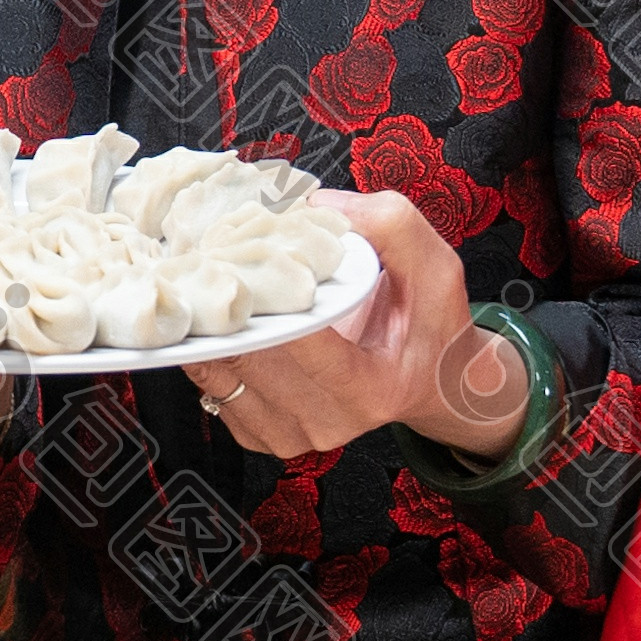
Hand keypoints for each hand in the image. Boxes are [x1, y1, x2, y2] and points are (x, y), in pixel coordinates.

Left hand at [194, 190, 517, 462]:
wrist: (433, 380)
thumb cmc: (432, 324)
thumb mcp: (434, 267)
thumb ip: (388, 226)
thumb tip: (316, 204)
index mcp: (369, 389)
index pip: (302, 344)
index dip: (266, 297)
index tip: (243, 253)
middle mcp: (328, 421)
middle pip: (249, 359)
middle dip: (226, 306)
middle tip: (212, 257)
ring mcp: (292, 435)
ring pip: (221, 376)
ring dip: (208, 327)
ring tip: (210, 283)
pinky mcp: (263, 435)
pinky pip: (212, 390)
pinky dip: (206, 352)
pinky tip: (220, 320)